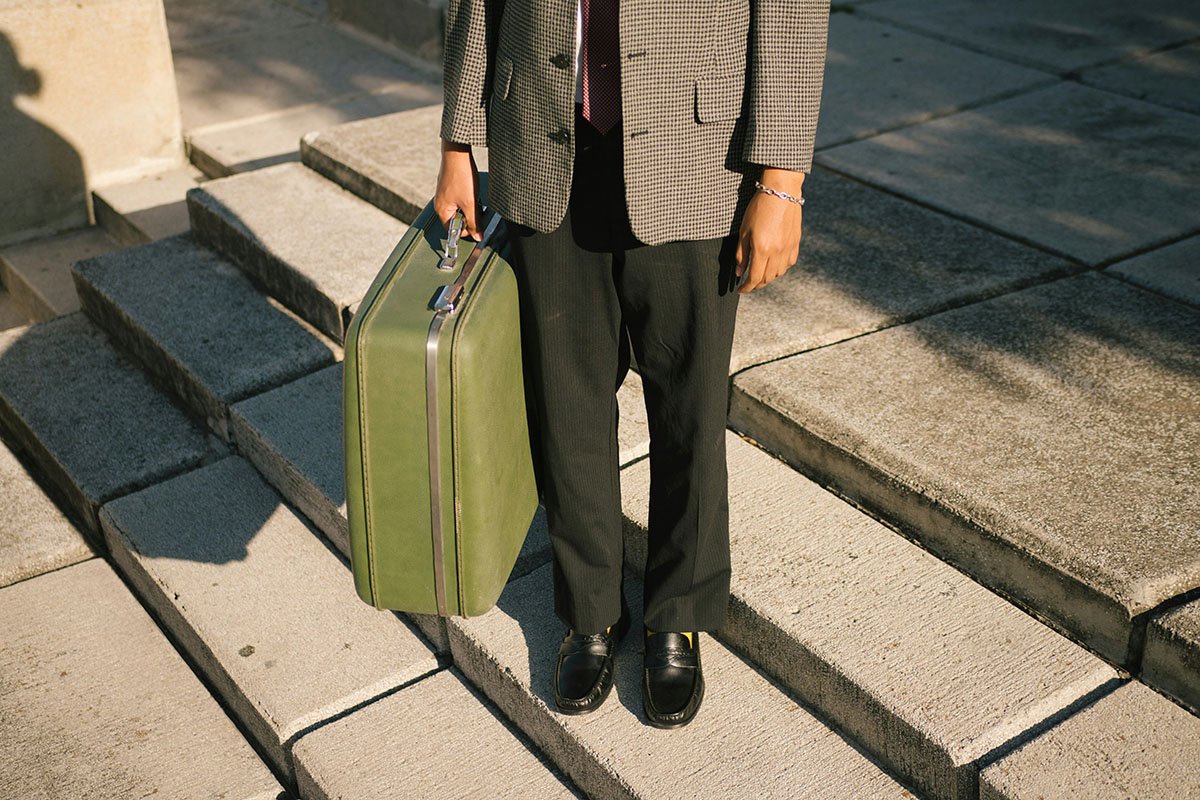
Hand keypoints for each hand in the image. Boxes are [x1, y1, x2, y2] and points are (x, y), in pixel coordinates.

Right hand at [434, 139, 483, 240]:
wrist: (457, 153)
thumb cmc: (460, 176)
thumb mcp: (471, 203)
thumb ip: (474, 222)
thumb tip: (477, 236)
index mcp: (441, 210)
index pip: (453, 230)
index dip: (467, 230)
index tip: (476, 224)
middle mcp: (440, 203)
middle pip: (456, 219)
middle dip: (469, 217)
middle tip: (477, 208)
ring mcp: (444, 194)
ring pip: (459, 208)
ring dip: (469, 207)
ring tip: (474, 197)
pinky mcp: (449, 186)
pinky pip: (459, 198)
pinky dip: (467, 197)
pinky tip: (472, 190)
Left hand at [734, 168, 804, 293]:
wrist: (781, 191)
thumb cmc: (758, 208)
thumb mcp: (744, 231)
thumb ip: (741, 254)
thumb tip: (740, 272)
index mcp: (762, 250)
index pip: (755, 277)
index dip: (747, 287)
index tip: (741, 290)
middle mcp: (777, 252)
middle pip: (768, 278)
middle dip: (757, 284)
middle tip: (749, 283)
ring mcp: (788, 248)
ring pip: (780, 272)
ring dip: (769, 277)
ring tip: (761, 274)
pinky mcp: (796, 242)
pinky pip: (789, 262)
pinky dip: (781, 267)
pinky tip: (775, 264)